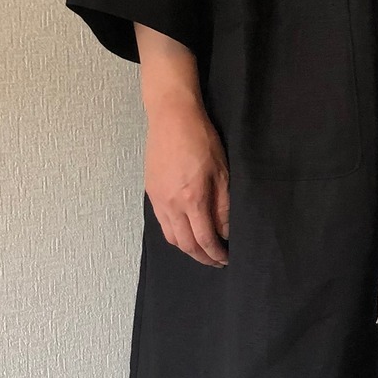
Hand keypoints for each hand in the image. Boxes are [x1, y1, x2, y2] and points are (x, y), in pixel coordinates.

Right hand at [144, 95, 229, 265]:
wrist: (171, 117)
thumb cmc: (201, 139)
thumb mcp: (222, 171)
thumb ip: (223, 205)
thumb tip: (226, 231)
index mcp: (192, 199)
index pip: (204, 240)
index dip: (215, 254)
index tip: (226, 259)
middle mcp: (171, 204)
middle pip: (185, 244)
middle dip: (202, 257)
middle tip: (216, 261)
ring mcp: (158, 199)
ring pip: (171, 237)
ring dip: (187, 248)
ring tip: (202, 249)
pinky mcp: (151, 192)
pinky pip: (162, 222)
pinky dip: (175, 234)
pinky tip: (185, 230)